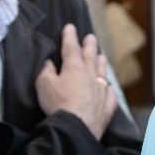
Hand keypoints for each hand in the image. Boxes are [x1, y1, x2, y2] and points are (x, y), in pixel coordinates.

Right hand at [35, 24, 115, 139]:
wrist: (76, 127)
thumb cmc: (58, 104)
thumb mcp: (44, 84)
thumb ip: (46, 71)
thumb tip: (50, 62)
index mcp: (74, 68)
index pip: (71, 48)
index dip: (70, 36)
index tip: (70, 27)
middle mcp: (91, 76)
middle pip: (91, 57)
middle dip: (90, 45)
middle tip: (91, 37)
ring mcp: (101, 91)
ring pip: (102, 73)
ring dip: (101, 63)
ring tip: (102, 57)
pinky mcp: (107, 107)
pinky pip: (110, 94)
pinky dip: (108, 89)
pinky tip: (109, 88)